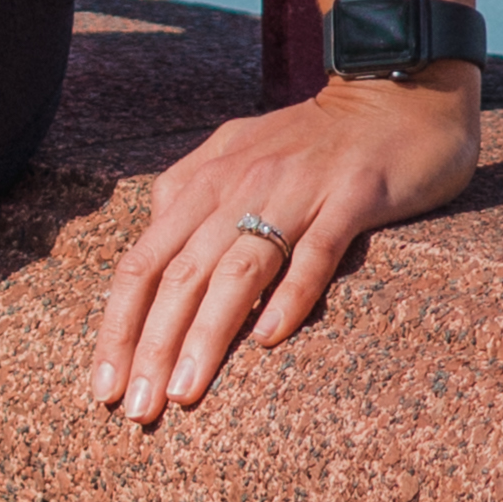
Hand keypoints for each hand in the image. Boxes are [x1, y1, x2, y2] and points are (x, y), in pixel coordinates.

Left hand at [89, 71, 478, 417]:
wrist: (396, 92)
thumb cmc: (312, 141)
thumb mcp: (235, 157)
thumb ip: (191, 199)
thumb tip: (153, 251)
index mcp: (203, 180)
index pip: (142, 261)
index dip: (118, 325)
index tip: (106, 386)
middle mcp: (239, 183)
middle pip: (179, 273)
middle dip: (151, 346)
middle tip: (138, 409)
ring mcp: (296, 188)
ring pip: (237, 269)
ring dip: (205, 334)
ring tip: (185, 392)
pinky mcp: (352, 195)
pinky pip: (314, 251)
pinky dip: (289, 296)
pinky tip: (267, 341)